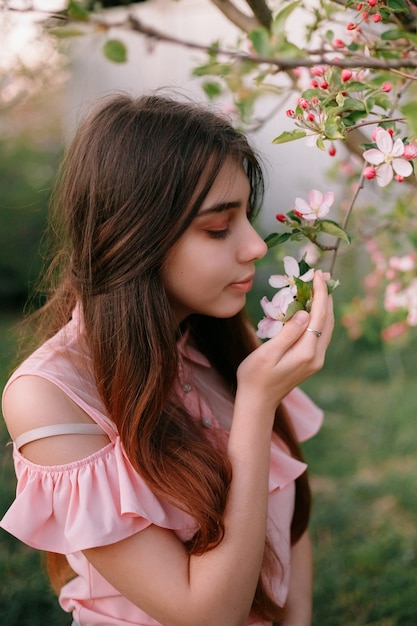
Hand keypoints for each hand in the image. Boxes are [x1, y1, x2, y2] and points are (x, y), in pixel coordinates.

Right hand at [237, 270, 333, 414]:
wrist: (257, 402)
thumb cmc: (255, 376)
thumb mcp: (267, 353)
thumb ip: (288, 333)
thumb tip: (304, 313)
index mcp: (306, 352)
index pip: (319, 316)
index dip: (320, 293)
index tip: (318, 274)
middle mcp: (316, 356)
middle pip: (328, 320)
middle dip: (325, 296)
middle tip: (319, 274)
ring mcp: (315, 360)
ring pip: (326, 327)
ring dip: (323, 306)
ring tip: (317, 286)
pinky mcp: (311, 362)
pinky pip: (320, 334)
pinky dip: (319, 317)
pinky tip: (311, 308)